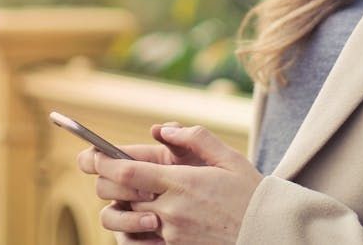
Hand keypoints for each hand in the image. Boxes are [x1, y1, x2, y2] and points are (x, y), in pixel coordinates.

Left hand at [89, 124, 263, 244]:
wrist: (267, 232)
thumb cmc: (250, 193)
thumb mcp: (229, 158)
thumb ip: (196, 138)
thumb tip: (164, 129)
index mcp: (182, 183)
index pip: (127, 173)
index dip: (104, 163)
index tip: (94, 155)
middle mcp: (172, 210)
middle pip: (121, 197)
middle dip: (108, 184)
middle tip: (107, 174)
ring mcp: (172, 234)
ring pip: (130, 219)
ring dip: (125, 207)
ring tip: (134, 196)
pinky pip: (145, 240)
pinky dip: (140, 227)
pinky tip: (148, 218)